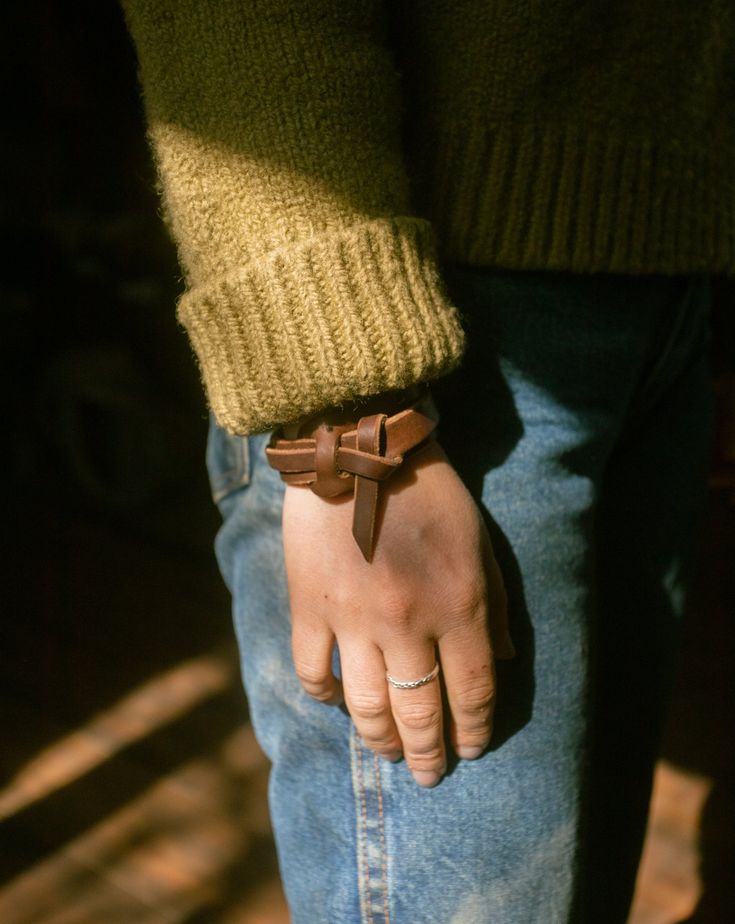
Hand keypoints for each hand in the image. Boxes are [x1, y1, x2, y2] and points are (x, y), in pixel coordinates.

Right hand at [282, 441, 512, 786]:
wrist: (360, 449)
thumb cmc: (430, 492)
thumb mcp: (480, 543)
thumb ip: (496, 607)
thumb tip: (503, 662)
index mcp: (459, 607)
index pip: (474, 692)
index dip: (476, 730)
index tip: (472, 749)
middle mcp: (409, 625)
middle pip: (422, 713)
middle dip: (429, 755)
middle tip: (428, 776)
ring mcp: (354, 620)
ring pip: (367, 707)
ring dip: (380, 740)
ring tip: (388, 753)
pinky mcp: (310, 608)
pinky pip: (313, 672)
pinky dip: (324, 696)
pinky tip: (335, 702)